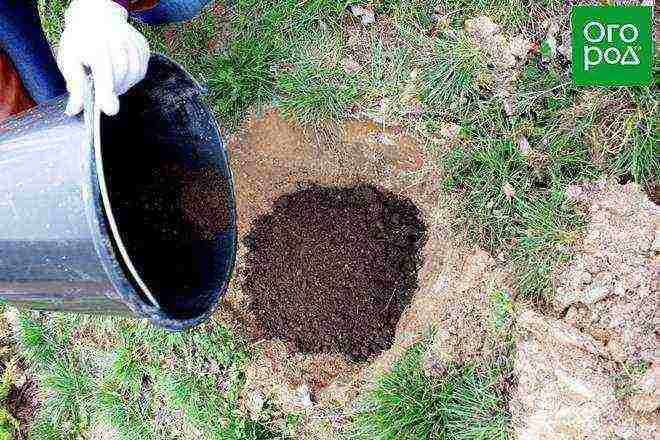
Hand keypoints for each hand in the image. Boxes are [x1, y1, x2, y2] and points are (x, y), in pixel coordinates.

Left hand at [57, 0, 149, 115]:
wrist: (96, 15)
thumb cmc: (81, 40)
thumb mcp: (68, 60)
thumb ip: (74, 86)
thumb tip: (74, 110)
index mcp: (96, 47)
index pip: (104, 74)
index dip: (106, 93)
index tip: (108, 109)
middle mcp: (118, 43)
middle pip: (121, 77)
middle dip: (112, 89)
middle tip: (102, 91)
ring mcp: (133, 45)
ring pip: (133, 75)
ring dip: (122, 84)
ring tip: (110, 78)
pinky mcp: (143, 48)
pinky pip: (141, 71)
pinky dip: (131, 76)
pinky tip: (120, 70)